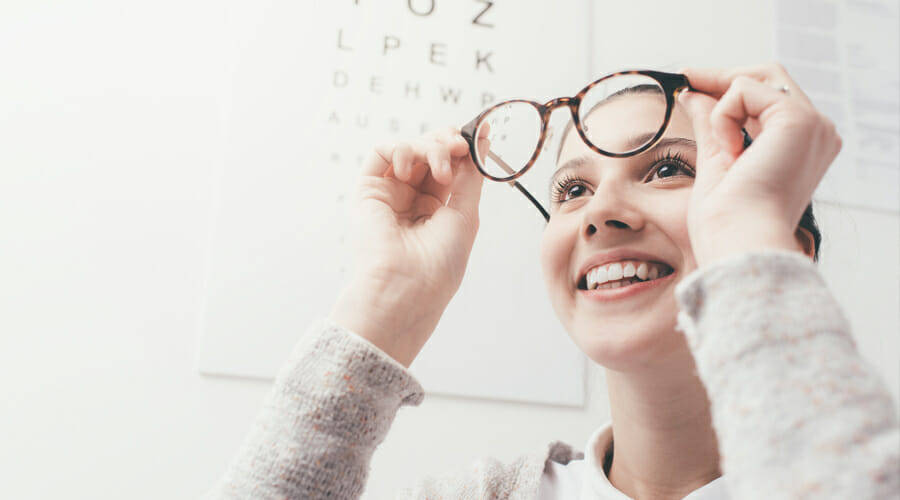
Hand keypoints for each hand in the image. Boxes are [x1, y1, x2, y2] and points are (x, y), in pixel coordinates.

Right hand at [330, 128, 484, 366]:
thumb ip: (471, 174)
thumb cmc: (439, 263)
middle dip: (447, 142)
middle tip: (460, 146)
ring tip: (441, 170)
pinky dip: (399, 150)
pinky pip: (381, 153)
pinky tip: (408, 170)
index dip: (463, 148)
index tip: (479, 133)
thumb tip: (482, 139)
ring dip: (429, 148)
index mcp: (436, 209)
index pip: (450, 166)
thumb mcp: (465, 213)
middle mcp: (412, 200)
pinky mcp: (368, 190)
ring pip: (409, 149)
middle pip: (430, 152)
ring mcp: (389, 194)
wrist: (407, 286)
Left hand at [678, 64, 841, 265]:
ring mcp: (813, 125)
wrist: (739, 241)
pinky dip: (724, 117)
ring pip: (757, 79)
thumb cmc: (728, 219)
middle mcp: (817, 132)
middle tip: (686, 78)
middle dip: (724, 77)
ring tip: (723, 151)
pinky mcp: (798, 120)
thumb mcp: (716, 160)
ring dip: (723, 108)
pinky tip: (731, 152)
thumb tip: (694, 94)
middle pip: (770, 77)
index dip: (730, 86)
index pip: (770, 97)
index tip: (690, 80)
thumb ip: (712, 124)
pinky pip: (744, 91)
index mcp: (803, 146)